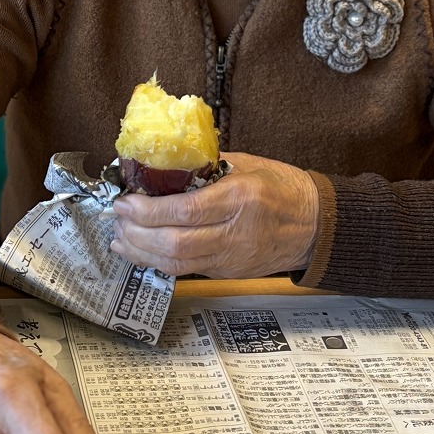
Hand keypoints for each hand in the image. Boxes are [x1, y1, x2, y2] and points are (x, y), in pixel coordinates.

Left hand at [110, 152, 317, 277]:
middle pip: (175, 244)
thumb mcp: (247, 164)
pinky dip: (157, 262)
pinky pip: (186, 270)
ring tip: (120, 238)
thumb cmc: (283, 187)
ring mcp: (231, 257)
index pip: (185, 210)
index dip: (148, 210)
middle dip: (137, 233)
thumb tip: (163, 162)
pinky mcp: (228, 272)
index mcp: (240, 198)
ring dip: (141, 252)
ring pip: (176, 264)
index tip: (124, 201)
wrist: (316, 225)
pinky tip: (141, 251)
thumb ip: (206, 166)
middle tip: (116, 218)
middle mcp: (235, 232)